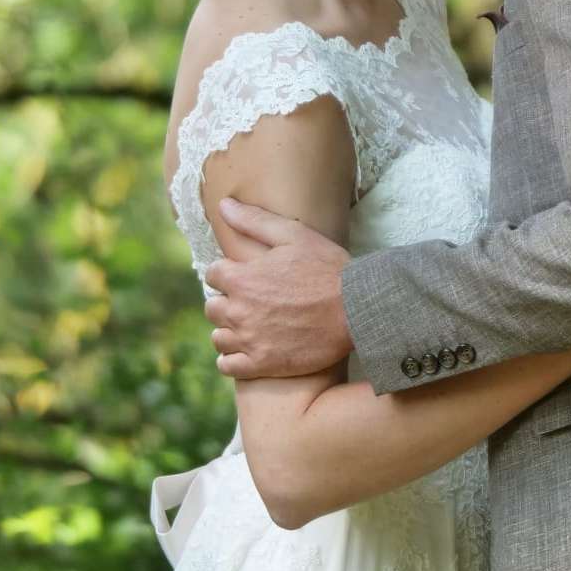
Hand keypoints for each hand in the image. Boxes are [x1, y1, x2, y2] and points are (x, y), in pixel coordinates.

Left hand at [203, 198, 353, 378]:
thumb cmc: (329, 269)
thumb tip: (224, 205)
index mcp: (242, 278)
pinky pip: (228, 365)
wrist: (359, 310)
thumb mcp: (294, 235)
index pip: (213, 274)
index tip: (247, 277)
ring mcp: (250, 339)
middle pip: (212, 307)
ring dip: (230, 330)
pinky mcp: (262, 364)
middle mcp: (239, 310)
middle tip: (253, 302)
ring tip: (252, 326)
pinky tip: (249, 350)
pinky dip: (233, 359)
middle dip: (228, 302)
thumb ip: (254, 221)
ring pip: (219, 337)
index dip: (230, 273)